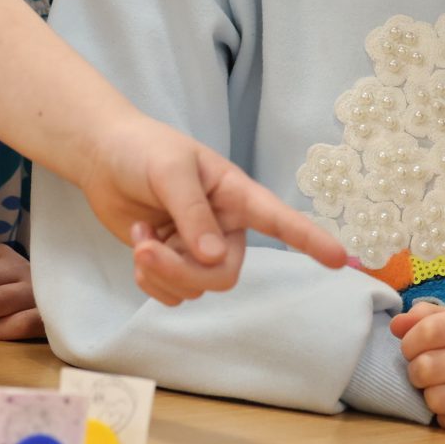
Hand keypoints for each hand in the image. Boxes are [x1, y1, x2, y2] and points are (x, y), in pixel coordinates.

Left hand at [94, 117, 345, 303]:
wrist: (103, 156)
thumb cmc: (142, 149)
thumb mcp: (170, 170)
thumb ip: (193, 213)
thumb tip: (213, 257)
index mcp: (236, 195)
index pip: (280, 221)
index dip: (311, 240)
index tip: (340, 260)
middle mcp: (225, 227)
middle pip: (224, 274)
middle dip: (183, 271)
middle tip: (147, 250)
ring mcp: (198, 248)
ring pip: (195, 288)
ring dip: (161, 273)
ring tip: (141, 241)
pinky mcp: (173, 261)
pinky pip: (172, 294)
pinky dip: (151, 280)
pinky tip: (139, 247)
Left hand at [390, 305, 444, 443]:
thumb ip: (432, 320)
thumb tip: (396, 324)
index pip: (430, 330)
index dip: (410, 343)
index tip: (412, 350)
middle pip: (427, 368)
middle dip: (417, 373)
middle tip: (427, 374)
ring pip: (436, 400)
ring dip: (431, 398)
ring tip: (444, 392)